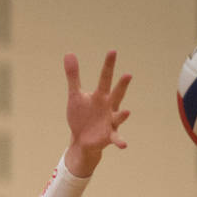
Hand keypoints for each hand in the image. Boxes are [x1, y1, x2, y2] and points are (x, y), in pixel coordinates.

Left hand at [63, 51, 131, 176]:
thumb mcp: (75, 96)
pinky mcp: (108, 136)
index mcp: (100, 96)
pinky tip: (124, 145)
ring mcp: (110, 121)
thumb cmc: (81, 115)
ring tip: (127, 112)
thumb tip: (69, 53)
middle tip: (128, 75)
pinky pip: (116, 138)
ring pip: (118, 116)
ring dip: (123, 115)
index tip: (113, 51)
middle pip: (116, 94)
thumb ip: (73, 76)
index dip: (108, 65)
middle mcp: (108, 106)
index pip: (105, 78)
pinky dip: (120, 141)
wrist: (82, 139)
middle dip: (121, 86)